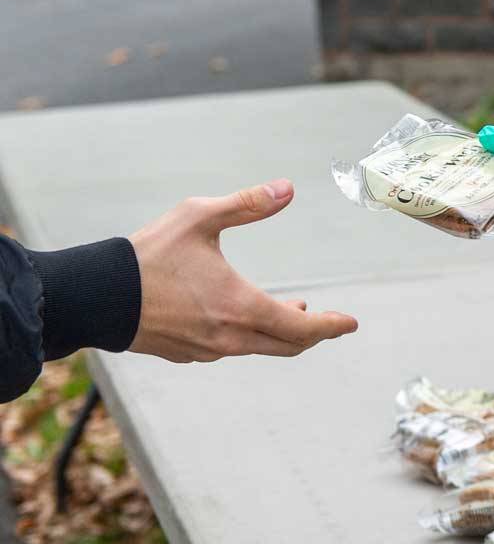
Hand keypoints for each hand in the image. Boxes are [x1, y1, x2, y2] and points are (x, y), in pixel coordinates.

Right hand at [127, 181, 357, 362]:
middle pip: (286, 345)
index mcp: (241, 307)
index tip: (350, 323)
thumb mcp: (199, 218)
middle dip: (312, 332)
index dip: (330, 326)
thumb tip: (288, 188)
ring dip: (280, 331)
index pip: (302, 329)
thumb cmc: (147, 256)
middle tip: (329, 322)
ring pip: (258, 347)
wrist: (94, 297)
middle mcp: (229, 337)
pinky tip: (246, 318)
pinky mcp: (186, 354)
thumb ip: (247, 204)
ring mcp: (206, 350)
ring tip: (293, 310)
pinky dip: (250, 336)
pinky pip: (230, 349)